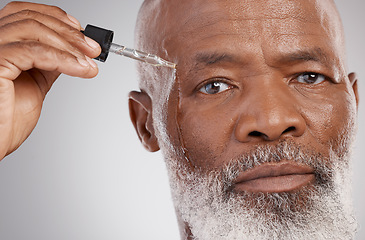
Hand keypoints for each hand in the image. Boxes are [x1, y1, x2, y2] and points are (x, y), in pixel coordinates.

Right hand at [0, 2, 100, 158]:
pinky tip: (80, 70)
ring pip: (32, 29)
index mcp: (0, 45)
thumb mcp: (35, 84)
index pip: (24, 14)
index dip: (56, 18)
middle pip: (30, 18)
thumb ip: (48, 65)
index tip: (83, 34)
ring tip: (89, 63)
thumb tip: (70, 52)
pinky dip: (63, 59)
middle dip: (69, 33)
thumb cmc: (5, 121)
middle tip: (94, 50)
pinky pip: (33, 52)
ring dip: (69, 46)